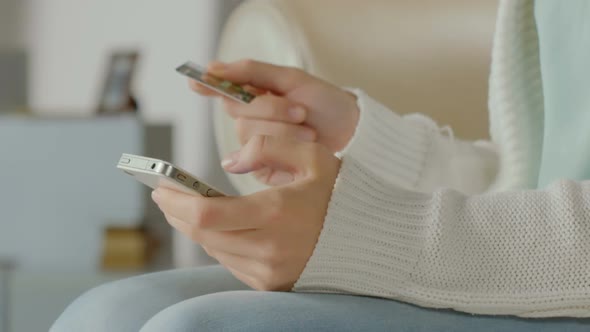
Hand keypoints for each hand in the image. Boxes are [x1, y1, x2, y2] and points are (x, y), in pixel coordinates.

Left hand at [151, 135, 340, 290]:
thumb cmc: (341, 194)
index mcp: (275, 213)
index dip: (175, 201)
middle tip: (166, 194)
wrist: (368, 238)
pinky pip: (230, 262)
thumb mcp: (313, 156)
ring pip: (213, 249)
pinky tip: (218, 227)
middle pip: (202, 234)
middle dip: (177, 213)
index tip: (160, 187)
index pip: (206, 215)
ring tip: (187, 207)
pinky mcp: (270, 283)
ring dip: (196, 228)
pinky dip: (218, 243)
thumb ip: (270, 147)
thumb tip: (229, 162)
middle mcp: (268, 248)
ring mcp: (268, 271)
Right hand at [190, 59, 359, 152]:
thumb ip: (252, 71)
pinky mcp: (263, 169)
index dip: (206, 85)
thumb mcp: (293, 79)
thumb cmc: (326, 104)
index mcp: (254, 97)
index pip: (222, 90)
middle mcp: (250, 121)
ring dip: (283, 131)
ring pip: (248, 134)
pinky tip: (302, 146)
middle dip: (271, 110)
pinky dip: (284, 148)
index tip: (194, 81)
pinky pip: (259, 156)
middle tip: (301, 112)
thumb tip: (213, 68)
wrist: (353, 135)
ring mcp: (255, 146)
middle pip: (237, 112)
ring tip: (310, 131)